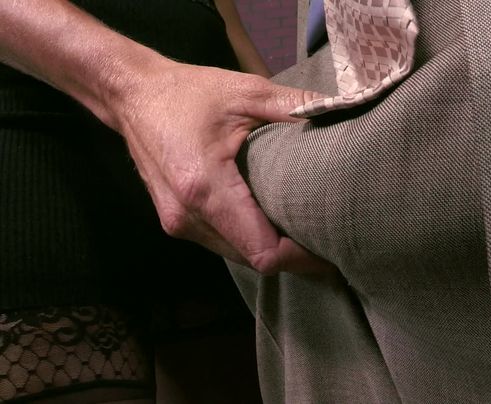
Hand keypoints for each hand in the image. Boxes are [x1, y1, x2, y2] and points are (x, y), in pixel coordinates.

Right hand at [114, 61, 332, 273]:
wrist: (132, 95)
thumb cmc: (187, 92)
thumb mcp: (245, 91)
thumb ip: (295, 105)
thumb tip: (342, 109)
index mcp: (205, 188)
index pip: (261, 250)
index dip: (298, 257)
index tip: (329, 247)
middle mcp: (188, 217)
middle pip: (252, 259)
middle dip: (291, 257)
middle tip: (328, 243)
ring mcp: (178, 224)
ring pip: (236, 256)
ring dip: (269, 249)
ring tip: (305, 233)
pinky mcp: (175, 222)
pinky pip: (221, 243)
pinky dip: (248, 239)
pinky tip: (271, 222)